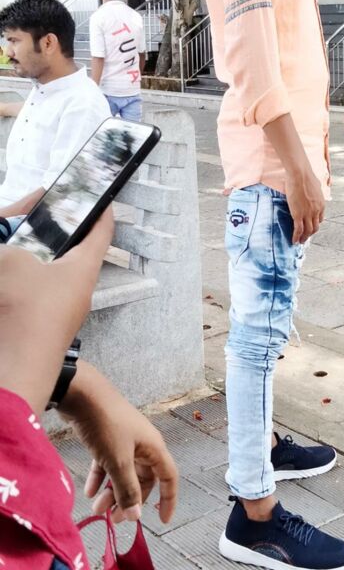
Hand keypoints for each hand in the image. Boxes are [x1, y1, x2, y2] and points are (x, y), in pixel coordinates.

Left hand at [0, 209, 113, 414]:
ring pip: (5, 261)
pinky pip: (4, 282)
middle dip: (27, 231)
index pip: (11, 211)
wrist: (20, 372)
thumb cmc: (46, 319)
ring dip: (22, 255)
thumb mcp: (80, 272)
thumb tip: (107, 213)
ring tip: (46, 256)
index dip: (33, 202)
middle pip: (7, 235)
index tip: (50, 197)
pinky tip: (32, 286)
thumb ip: (97, 238)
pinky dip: (12, 278)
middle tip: (51, 228)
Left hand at [60, 362, 177, 523]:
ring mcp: (125, 440)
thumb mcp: (118, 461)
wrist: (83, 394)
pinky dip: (101, 477)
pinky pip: (108, 462)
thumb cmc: (107, 426)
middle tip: (115, 519)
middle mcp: (143, 444)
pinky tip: (89, 492)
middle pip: (144, 479)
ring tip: (97, 510)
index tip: (162, 521)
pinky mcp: (107, 437)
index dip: (168, 499)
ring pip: (124, 472)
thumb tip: (137, 516)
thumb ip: (128, 490)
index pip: (169, 478)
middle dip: (130, 500)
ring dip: (113, 491)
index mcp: (153, 448)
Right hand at [285, 168, 324, 243]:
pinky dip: (296, 237)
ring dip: (304, 238)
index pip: (320, 219)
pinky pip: (298, 230)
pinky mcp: (298, 215)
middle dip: (310, 234)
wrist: (300, 175)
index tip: (311, 226)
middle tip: (305, 238)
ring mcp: (308, 214)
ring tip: (300, 242)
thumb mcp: (316, 185)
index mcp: (321, 204)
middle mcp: (316, 211)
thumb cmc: (306, 176)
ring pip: (307, 231)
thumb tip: (314, 188)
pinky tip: (293, 241)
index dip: (315, 224)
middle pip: (315, 227)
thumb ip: (315, 190)